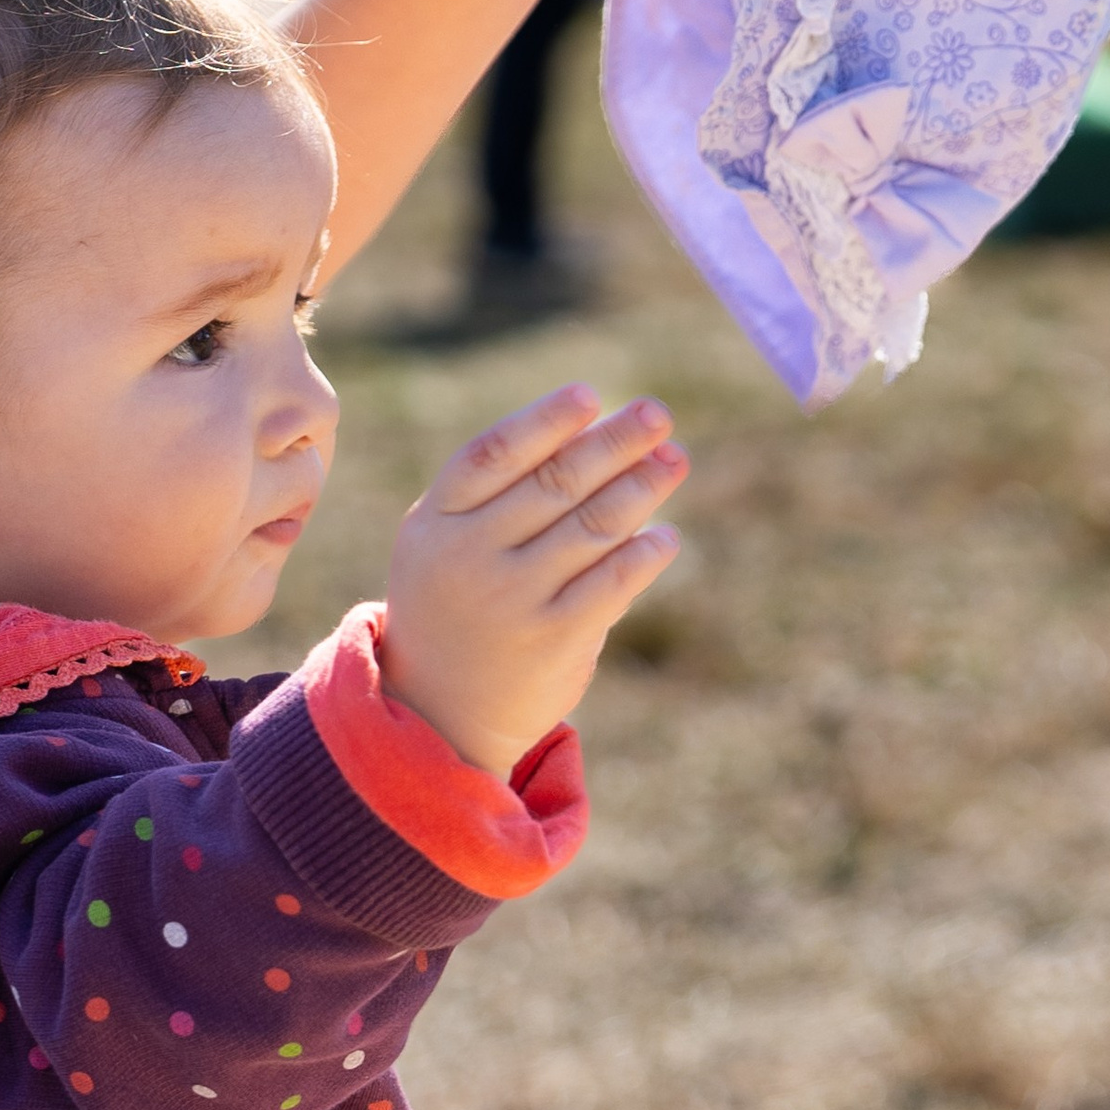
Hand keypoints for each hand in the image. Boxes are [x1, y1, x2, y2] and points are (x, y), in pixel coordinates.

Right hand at [379, 384, 686, 777]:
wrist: (438, 714)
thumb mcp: (445, 545)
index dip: (544, 421)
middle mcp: (469, 555)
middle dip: (613, 442)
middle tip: (657, 414)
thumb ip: (498, 496)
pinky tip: (665, 536)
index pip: (493, 454)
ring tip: (674, 461)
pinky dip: (645, 554)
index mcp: (435, 521)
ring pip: (592, 526)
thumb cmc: (453, 606)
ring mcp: (511, 599)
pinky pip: (612, 583)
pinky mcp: (552, 640)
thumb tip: (597, 437)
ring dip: (642, 487)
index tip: (591, 395)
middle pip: (554, 482)